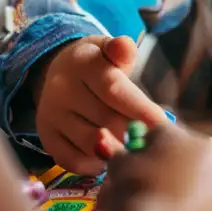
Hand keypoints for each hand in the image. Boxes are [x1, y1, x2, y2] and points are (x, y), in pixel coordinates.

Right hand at [32, 34, 168, 174]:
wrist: (60, 75)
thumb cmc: (97, 66)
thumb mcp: (109, 50)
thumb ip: (121, 50)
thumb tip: (125, 46)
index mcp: (81, 62)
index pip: (113, 89)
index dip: (141, 110)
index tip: (164, 126)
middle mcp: (61, 88)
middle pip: (108, 122)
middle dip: (133, 134)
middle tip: (150, 140)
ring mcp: (51, 114)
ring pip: (93, 145)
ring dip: (117, 149)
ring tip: (129, 144)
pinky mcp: (47, 138)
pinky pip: (77, 162)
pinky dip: (96, 164)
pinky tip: (106, 152)